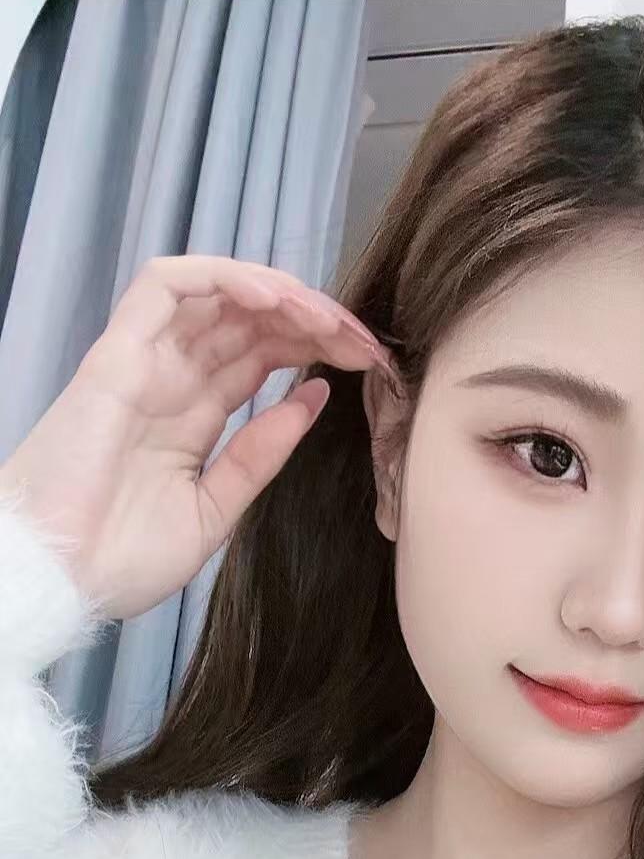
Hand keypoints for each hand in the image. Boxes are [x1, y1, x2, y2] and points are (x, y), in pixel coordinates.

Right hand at [0, 253, 393, 620]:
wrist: (61, 579)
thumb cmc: (123, 559)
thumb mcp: (215, 510)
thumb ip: (260, 454)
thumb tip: (313, 399)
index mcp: (193, 419)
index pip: (262, 358)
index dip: (315, 349)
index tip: (368, 363)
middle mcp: (171, 381)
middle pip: (250, 323)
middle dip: (312, 320)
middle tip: (362, 338)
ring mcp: (144, 363)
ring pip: (218, 296)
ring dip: (279, 294)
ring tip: (326, 317)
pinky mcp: (117, 353)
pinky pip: (167, 287)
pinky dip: (222, 278)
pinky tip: (272, 299)